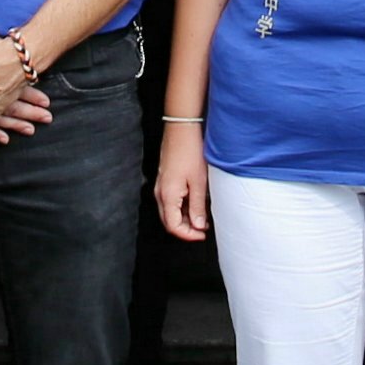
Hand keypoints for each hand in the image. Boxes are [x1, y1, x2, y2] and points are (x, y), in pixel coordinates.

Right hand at [154, 118, 212, 242]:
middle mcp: (160, 193)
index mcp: (167, 196)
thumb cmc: (190, 152)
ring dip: (185, 218)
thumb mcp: (198, 182)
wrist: (181, 129)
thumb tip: (198, 226)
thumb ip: (197, 207)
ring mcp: (161, 186)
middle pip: (169, 221)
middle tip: (204, 228)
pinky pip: (170, 201)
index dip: (188, 235)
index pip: (173, 227)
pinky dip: (182, 208)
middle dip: (186, 229)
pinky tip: (196, 203)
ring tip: (203, 216)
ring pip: (170, 212)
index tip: (202, 234)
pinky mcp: (165, 180)